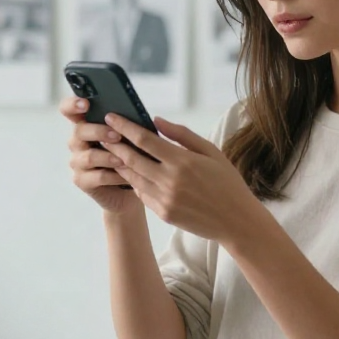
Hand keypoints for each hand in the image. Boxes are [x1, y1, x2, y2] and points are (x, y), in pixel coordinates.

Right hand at [60, 97, 138, 213]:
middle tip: (117, 135)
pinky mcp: (81, 180)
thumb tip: (136, 113)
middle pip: (79, 131)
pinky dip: (114, 176)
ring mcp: (77, 161)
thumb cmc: (131, 153)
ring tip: (126, 160)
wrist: (132, 184)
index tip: (85, 104)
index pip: (68, 109)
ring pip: (89, 156)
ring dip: (109, 157)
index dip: (73, 104)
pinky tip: (126, 176)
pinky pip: (97, 177)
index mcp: (85, 124)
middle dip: (99, 131)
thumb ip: (125, 123)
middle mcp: (77, 141)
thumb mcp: (129, 135)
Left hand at [102, 114, 262, 241]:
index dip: (124, 127)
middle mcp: (169, 180)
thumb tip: (157, 120)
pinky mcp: (163, 213)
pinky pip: (141, 194)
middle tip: (101, 132)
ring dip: (119, 163)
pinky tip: (129, 172)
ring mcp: (164, 199)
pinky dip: (133, 181)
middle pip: (131, 158)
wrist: (236, 221)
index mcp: (182, 161)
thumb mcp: (211, 152)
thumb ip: (182, 135)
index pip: (144, 139)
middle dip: (114, 143)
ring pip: (132, 177)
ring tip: (109, 150)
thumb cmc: (227, 182)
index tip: (111, 117)